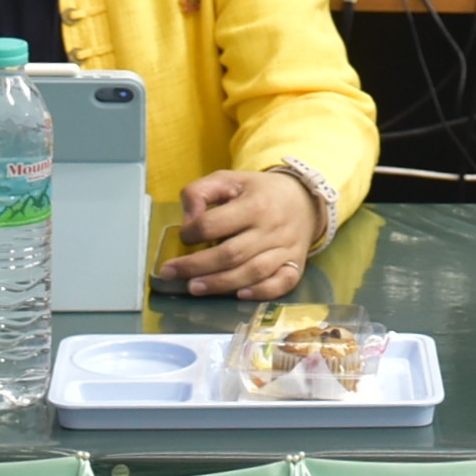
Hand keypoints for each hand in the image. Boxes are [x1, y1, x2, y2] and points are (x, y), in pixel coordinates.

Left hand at [164, 170, 318, 298]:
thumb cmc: (259, 192)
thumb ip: (200, 192)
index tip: (184, 236)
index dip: (192, 232)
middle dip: (196, 266)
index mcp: (255, 204)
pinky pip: (281, 283)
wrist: (304, 200)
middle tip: (171, 273)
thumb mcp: (229, 180)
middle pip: (231, 254)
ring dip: (220, 284)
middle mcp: (272, 228)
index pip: (215, 223)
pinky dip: (261, 292)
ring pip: (252, 272)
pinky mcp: (296, 265)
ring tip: (194, 288)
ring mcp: (286, 249)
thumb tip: (188, 221)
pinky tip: (239, 295)